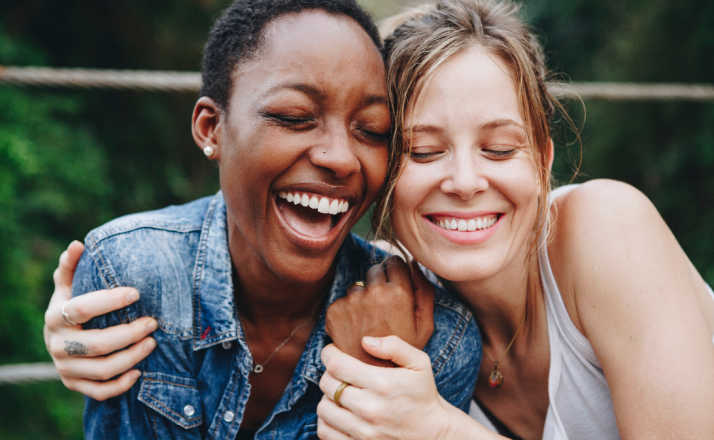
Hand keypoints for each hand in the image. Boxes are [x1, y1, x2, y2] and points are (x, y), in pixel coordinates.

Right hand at [43, 241, 157, 400]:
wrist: (59, 339)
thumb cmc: (72, 306)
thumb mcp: (69, 286)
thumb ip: (72, 266)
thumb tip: (78, 245)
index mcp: (55, 316)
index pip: (82, 308)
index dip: (110, 301)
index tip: (136, 293)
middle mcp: (56, 344)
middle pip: (97, 344)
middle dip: (130, 334)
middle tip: (153, 322)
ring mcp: (65, 367)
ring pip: (102, 369)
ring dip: (132, 357)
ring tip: (153, 342)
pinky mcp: (74, 385)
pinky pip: (99, 391)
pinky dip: (121, 384)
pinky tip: (140, 372)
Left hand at [317, 337, 452, 439]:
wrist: (433, 434)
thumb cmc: (423, 395)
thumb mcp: (419, 364)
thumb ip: (395, 346)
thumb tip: (365, 341)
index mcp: (383, 384)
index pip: (337, 365)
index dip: (329, 354)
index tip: (333, 352)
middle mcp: (370, 409)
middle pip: (327, 384)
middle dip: (329, 373)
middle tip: (339, 372)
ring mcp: (363, 432)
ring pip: (323, 408)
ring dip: (328, 397)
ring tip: (340, 393)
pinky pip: (325, 431)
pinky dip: (327, 420)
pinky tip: (340, 412)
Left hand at [325, 256, 433, 365]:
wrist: (374, 378)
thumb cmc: (403, 352)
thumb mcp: (425, 325)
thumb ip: (424, 291)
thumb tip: (414, 264)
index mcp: (398, 293)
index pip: (394, 261)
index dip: (396, 272)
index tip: (396, 285)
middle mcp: (374, 293)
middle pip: (375, 269)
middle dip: (379, 282)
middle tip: (383, 308)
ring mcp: (352, 301)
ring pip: (357, 285)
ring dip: (362, 297)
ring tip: (370, 322)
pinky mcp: (335, 311)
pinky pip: (342, 300)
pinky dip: (347, 311)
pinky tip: (356, 329)